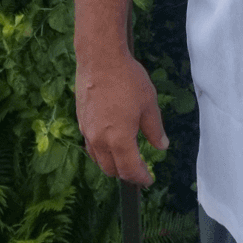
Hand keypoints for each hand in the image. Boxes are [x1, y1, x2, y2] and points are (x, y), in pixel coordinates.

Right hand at [75, 52, 166, 186]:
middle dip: (126, 175)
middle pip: (110, 169)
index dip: (140, 178)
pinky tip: (112, 145)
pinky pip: (91, 146)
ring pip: (98, 159)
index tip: (148, 181)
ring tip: (127, 161)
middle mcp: (99, 140)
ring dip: (112, 165)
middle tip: (140, 173)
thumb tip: (161, 146)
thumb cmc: (128, 81)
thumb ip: (154, 130)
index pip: (129, 169)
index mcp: (118, 139)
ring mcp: (87, 132)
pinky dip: (102, 152)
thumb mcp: (149, 105)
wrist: (100, 61)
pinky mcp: (81, 122)